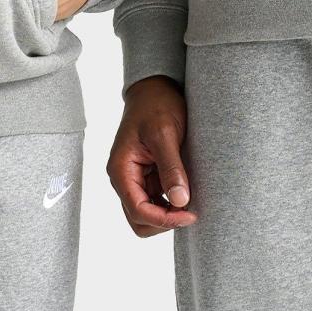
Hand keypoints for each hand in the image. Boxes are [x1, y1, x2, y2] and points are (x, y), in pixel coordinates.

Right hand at [107, 75, 197, 235]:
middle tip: (190, 212)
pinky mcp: (147, 177)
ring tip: (190, 205)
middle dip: (163, 221)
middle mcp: (124, 178)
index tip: (189, 215)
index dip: (163, 219)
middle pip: (138, 219)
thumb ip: (171, 167)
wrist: (156, 88)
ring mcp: (135, 179)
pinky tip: (185, 196)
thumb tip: (179, 201)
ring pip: (146, 215)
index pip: (137, 210)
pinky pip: (155, 202)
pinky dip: (169, 205)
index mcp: (121, 169)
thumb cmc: (156, 105)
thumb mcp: (165, 133)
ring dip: (166, 216)